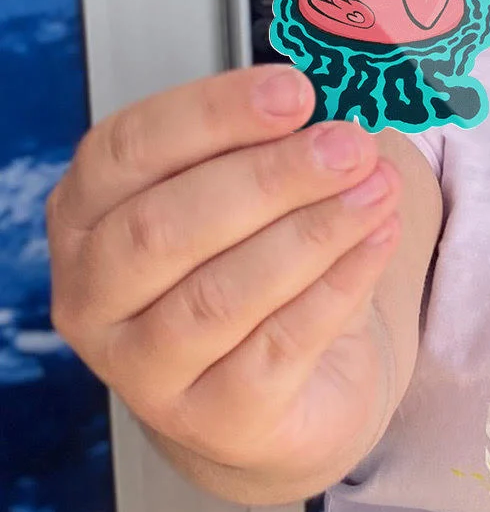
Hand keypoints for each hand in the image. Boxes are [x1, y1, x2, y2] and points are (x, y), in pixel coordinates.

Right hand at [46, 66, 403, 486]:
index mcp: (88, 213)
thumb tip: (337, 103)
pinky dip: (336, 287)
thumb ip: (271, 145)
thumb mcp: (247, 196)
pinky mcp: (212, 420)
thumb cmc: (248, 269)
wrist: (279, 393)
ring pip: (220, 294)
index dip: (213, 113)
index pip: (129, 148)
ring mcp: (144, 369)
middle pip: (167, 226)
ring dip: (313, 231)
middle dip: (271, 177)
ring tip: (377, 190)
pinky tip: (376, 241)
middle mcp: (94, 294)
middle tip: (350, 145)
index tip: (295, 91)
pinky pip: (277, 348)